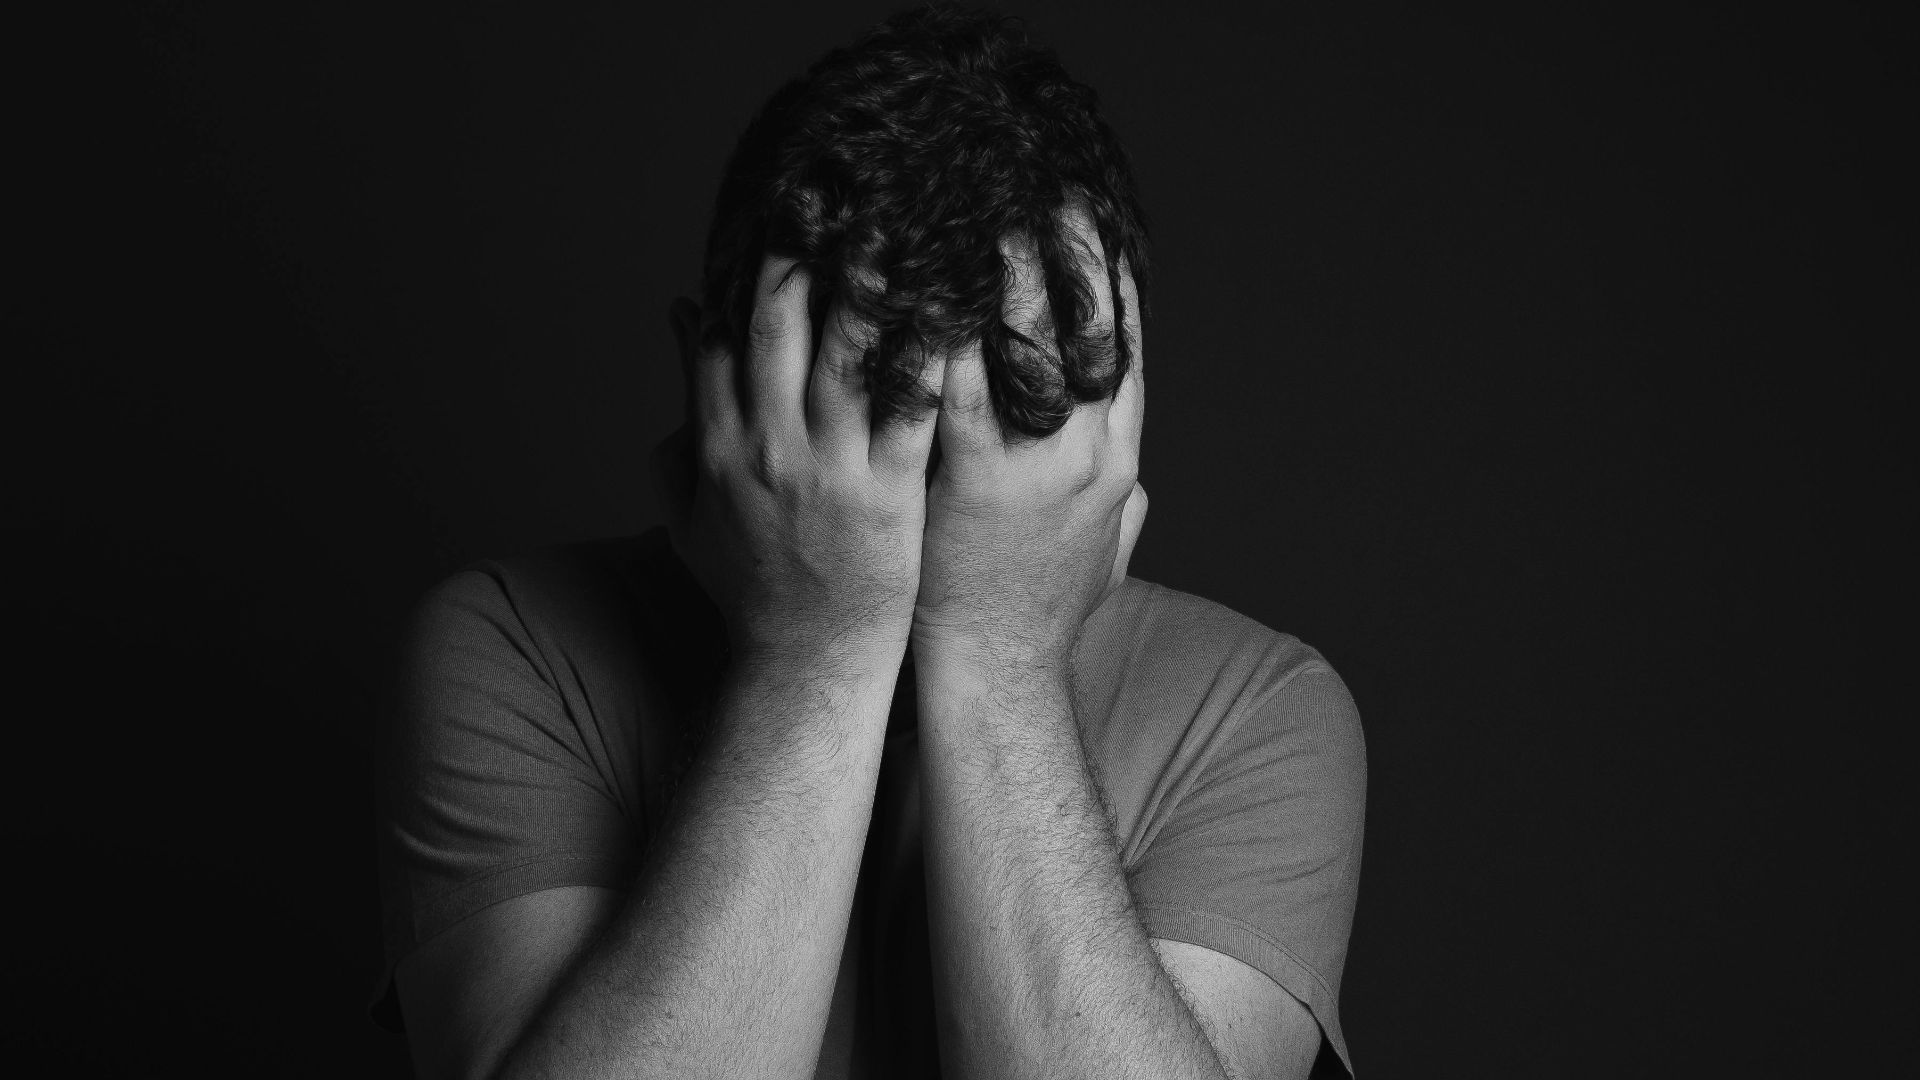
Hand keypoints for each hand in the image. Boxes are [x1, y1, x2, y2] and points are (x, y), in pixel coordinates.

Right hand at [651, 256, 942, 673]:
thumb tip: (673, 328)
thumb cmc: (751, 590)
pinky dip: (926, 355)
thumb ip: (674, 424)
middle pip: (779, 327)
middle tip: (834, 189)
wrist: (805, 664)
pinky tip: (951, 308)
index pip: (721, 337)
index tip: (769, 215)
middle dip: (804, 252)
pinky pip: (908, 410)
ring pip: (845, 355)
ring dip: (870, 283)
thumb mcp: (687, 512)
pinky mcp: (885, 495)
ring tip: (897, 221)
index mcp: (716, 445)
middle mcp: (766, 447)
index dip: (743, 270)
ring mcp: (826, 470)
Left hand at [912, 216, 1146, 671]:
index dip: (1110, 280)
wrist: (1000, 676)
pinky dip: (945, 332)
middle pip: (1086, 328)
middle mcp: (1089, 453)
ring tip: (978, 213)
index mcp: (1118, 459)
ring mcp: (1036, 466)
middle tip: (1041, 190)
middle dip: (1065, 255)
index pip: (1124, 347)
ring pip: (1028, 345)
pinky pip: (961, 386)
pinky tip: (921, 287)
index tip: (1093, 223)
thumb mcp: (1104, 555)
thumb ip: (1119, 504)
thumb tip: (1134, 476)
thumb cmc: (1039, 615)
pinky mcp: (977, 482)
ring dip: (1003, 275)